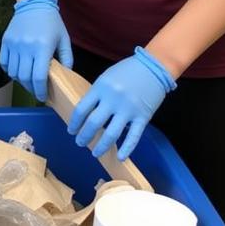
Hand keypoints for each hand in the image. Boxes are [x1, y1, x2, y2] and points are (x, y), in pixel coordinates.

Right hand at [0, 0, 73, 100]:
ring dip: (20, 80)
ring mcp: (14, 44)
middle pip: (25, 78)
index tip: (42, 97)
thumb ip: (67, 58)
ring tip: (28, 81)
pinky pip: (4, 62)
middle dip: (31, 88)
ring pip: (13, 72)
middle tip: (36, 91)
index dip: (40, 91)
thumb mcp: (64, 39)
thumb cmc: (51, 21)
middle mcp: (26, 47)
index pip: (39, 77)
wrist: (34, 2)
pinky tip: (17, 70)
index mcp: (42, 48)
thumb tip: (66, 75)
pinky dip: (10, 70)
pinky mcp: (6, 41)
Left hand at [67, 46, 175, 160]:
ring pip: (111, 133)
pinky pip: (134, 136)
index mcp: (100, 88)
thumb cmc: (127, 71)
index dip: (74, 123)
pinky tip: (120, 158)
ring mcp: (128, 110)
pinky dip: (127, 149)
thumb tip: (86, 114)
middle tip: (80, 143)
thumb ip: (97, 94)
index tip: (71, 130)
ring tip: (95, 153)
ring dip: (101, 146)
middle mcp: (112, 100)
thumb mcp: (106, 78)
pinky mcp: (143, 117)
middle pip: (93, 123)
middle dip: (84, 136)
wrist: (153, 67)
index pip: (82, 109)